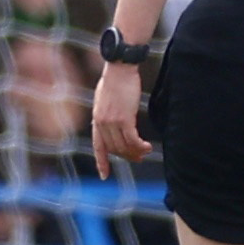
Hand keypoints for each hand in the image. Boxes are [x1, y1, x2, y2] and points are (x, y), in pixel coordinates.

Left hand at [91, 58, 148, 174]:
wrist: (119, 68)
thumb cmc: (114, 80)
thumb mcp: (104, 99)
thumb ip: (106, 114)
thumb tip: (112, 124)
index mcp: (96, 120)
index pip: (98, 146)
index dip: (101, 162)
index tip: (104, 176)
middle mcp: (102, 123)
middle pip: (115, 149)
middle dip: (127, 156)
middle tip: (139, 158)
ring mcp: (112, 122)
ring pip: (124, 146)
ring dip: (136, 152)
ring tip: (145, 152)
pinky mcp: (124, 119)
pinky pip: (132, 139)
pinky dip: (140, 146)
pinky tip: (147, 146)